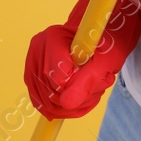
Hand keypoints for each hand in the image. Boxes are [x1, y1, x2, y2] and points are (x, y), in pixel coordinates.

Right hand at [24, 0, 140, 119]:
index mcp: (53, 37)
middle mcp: (38, 48)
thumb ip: (87, 80)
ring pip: (45, 102)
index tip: (100, 78)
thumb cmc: (108, 42)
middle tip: (101, 83)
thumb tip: (66, 103)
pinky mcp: (33, 75)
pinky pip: (43, 103)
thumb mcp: (107, 60)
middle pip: (50, 94)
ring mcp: (33, 61)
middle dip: (80, 98)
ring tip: (93, 88)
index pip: (58, 81)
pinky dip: (65, 107)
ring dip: (74, 105)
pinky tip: (82, 95)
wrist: (101, 34)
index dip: (81, 88)